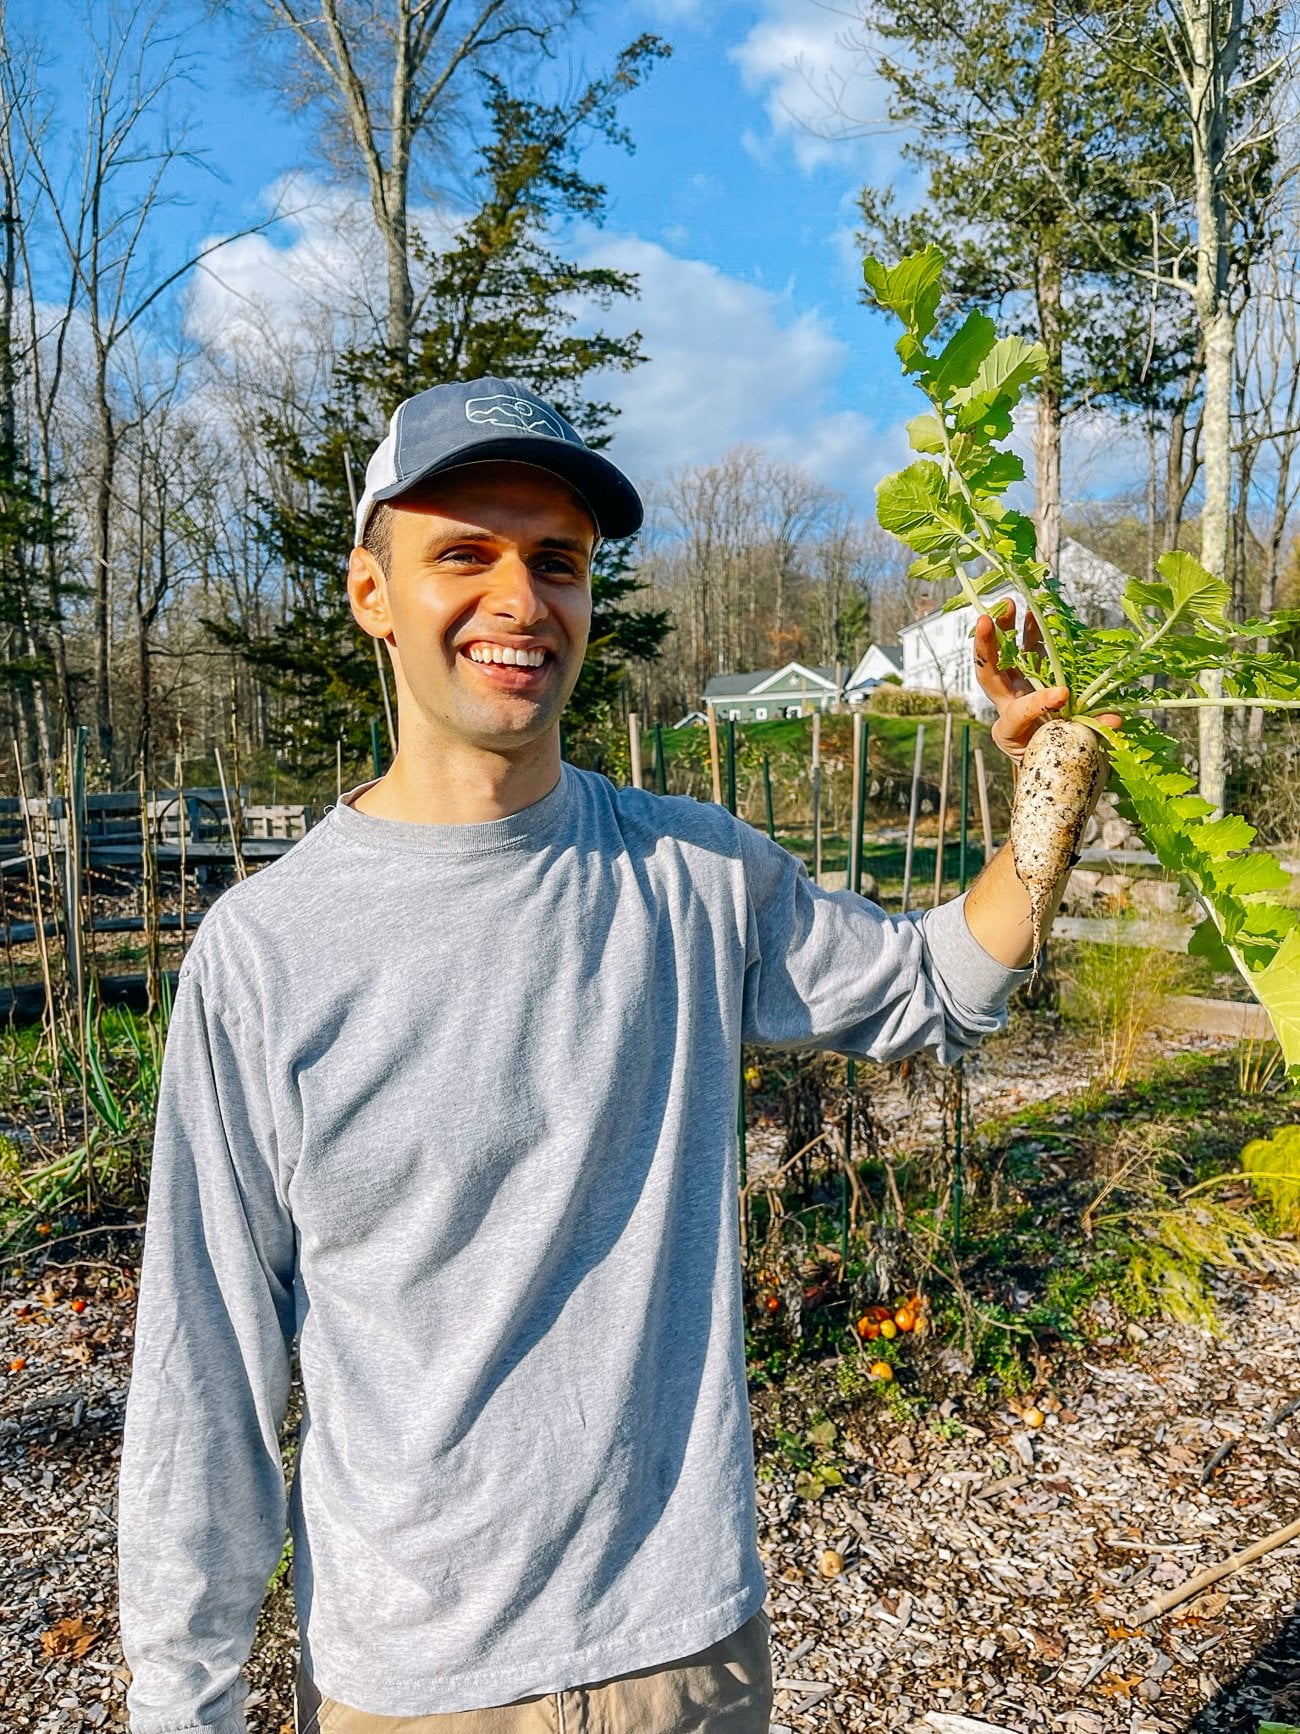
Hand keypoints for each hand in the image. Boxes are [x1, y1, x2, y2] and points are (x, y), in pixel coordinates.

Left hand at [974, 600, 1121, 763]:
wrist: (1059, 770)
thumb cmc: (1065, 764)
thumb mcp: (1077, 754)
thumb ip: (1092, 734)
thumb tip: (1113, 717)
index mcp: (1011, 734)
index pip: (1016, 714)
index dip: (1037, 701)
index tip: (1062, 694)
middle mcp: (1008, 710)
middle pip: (989, 675)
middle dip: (986, 648)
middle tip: (985, 620)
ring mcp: (1018, 693)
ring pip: (1005, 658)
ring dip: (1006, 630)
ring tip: (1010, 603)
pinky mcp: (1032, 682)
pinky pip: (1029, 654)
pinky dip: (1031, 634)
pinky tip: (1035, 614)